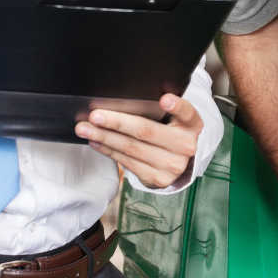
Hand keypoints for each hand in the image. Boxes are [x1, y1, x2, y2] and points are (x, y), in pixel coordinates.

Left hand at [76, 94, 201, 187]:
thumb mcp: (174, 119)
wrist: (180, 162)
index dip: (176, 106)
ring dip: (105, 137)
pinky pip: (127, 163)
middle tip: (95, 116)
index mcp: (192, 125)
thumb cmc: (171, 132)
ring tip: (86, 129)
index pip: (187, 112)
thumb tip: (124, 98)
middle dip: (117, 122)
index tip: (164, 99)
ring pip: (131, 148)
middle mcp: (185, 145)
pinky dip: (108, 151)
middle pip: (146, 131)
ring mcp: (172, 165)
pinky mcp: (158, 179)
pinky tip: (97, 142)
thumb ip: (159, 108)